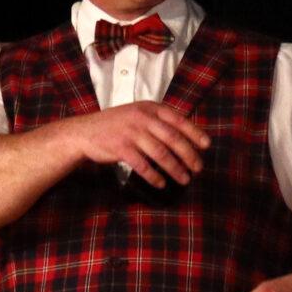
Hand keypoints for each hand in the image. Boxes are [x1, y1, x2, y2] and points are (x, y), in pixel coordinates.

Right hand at [68, 101, 211, 187]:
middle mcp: (142, 118)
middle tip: (198, 168)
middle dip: (189, 155)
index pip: (179, 120)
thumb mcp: (138, 115)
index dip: (195, 133)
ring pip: (160, 153)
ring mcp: (131, 132)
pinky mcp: (120, 148)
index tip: (206, 146)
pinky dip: (154, 176)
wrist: (85, 132)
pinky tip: (161, 183)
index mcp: (149, 108)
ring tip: (184, 179)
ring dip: (175, 169)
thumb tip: (185, 137)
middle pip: (173, 139)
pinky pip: (142, 165)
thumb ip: (158, 121)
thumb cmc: (116, 126)